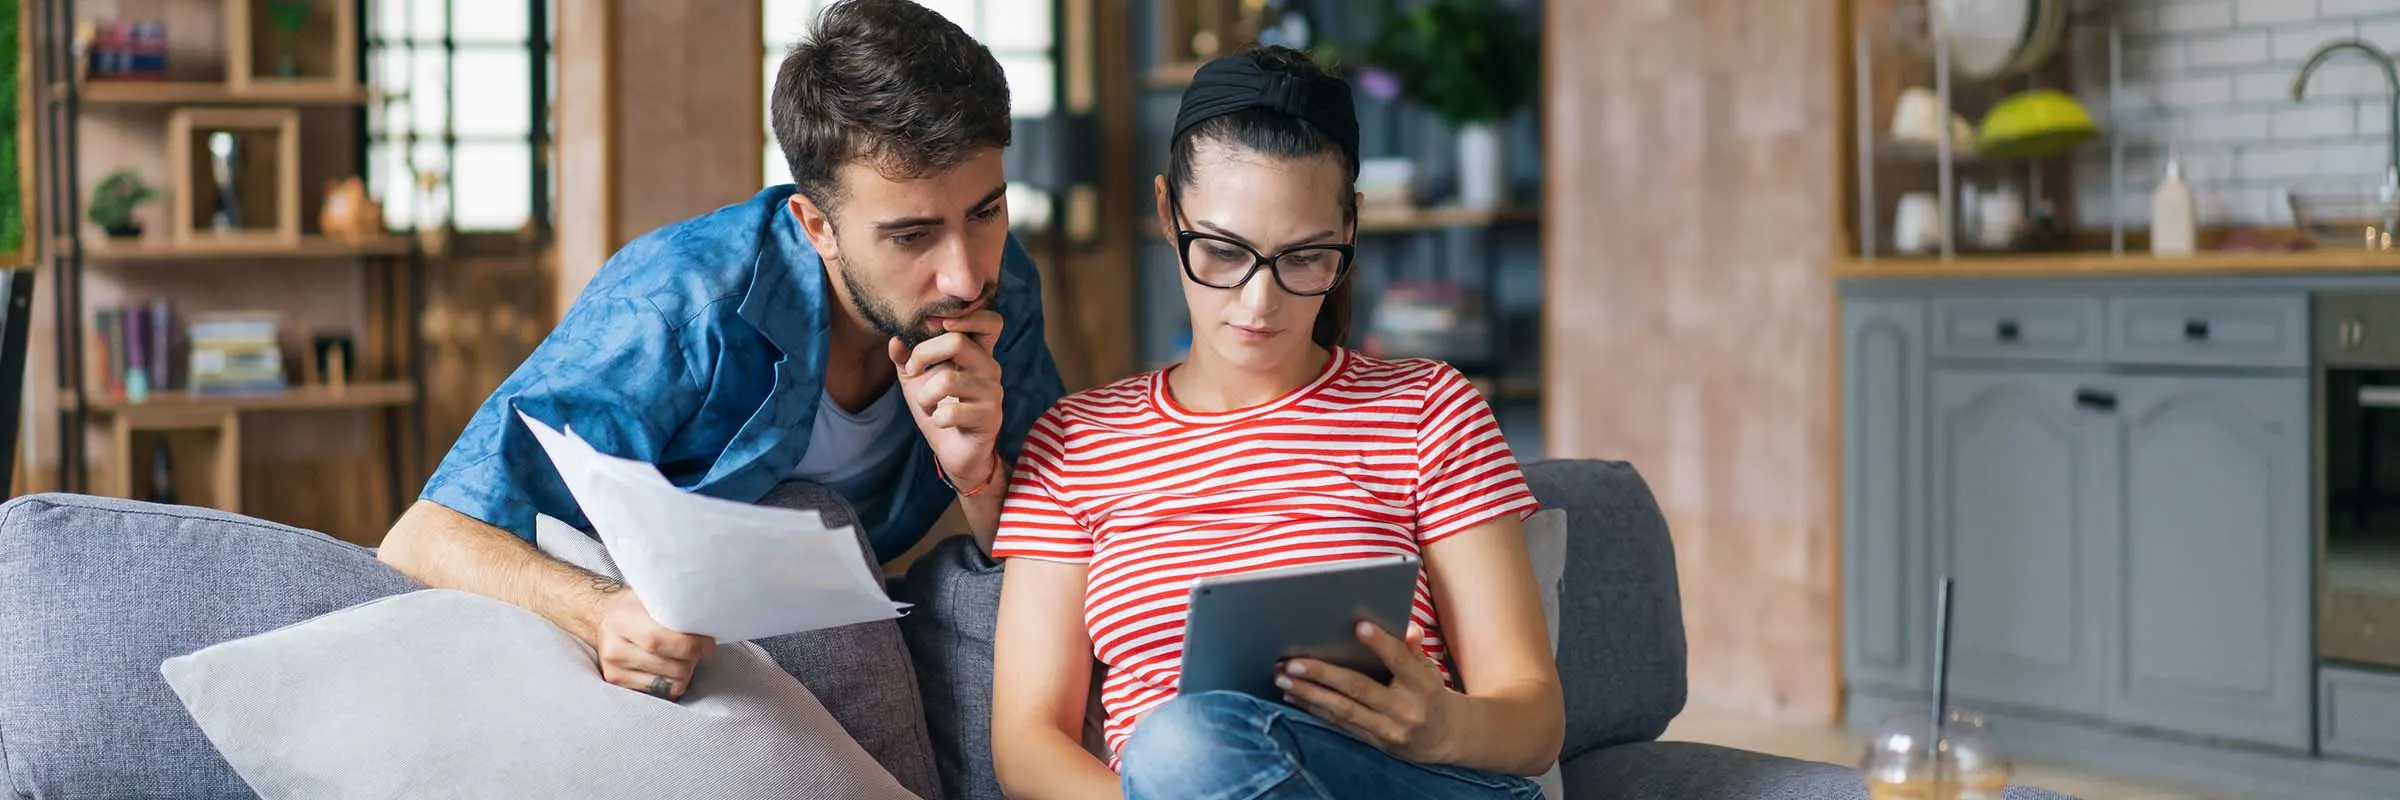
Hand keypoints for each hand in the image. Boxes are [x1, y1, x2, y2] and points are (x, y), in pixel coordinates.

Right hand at [593, 590, 716, 699]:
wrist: (606, 619)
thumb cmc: (637, 607)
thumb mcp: (652, 598)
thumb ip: (675, 610)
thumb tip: (708, 622)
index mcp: (622, 620)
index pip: (658, 640)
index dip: (689, 645)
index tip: (708, 644)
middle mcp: (614, 647)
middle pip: (669, 666)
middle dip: (692, 659)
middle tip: (699, 648)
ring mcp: (615, 669)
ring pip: (668, 683)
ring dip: (684, 672)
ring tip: (682, 656)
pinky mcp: (619, 684)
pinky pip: (660, 692)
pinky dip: (672, 681)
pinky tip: (669, 666)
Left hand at [888, 309, 1005, 490]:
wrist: (954, 451)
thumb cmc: (939, 408)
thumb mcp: (917, 380)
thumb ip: (906, 357)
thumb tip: (895, 340)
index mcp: (977, 353)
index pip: (990, 321)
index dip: (966, 316)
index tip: (934, 325)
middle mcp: (990, 367)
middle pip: (957, 341)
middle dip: (923, 354)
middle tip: (912, 369)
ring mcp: (992, 393)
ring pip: (947, 380)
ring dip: (924, 396)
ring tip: (926, 405)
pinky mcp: (989, 418)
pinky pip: (951, 412)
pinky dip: (935, 418)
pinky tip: (939, 422)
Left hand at [1277, 621, 1459, 763]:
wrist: (1445, 738)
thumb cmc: (1431, 693)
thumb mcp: (1431, 670)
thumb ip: (1414, 650)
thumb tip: (1407, 628)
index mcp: (1423, 686)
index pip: (1401, 662)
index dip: (1381, 644)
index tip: (1359, 626)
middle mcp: (1405, 710)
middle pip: (1359, 689)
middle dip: (1323, 674)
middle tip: (1292, 662)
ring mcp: (1388, 729)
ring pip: (1343, 710)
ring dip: (1309, 694)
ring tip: (1282, 679)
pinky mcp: (1374, 741)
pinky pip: (1340, 724)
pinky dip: (1315, 709)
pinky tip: (1293, 696)